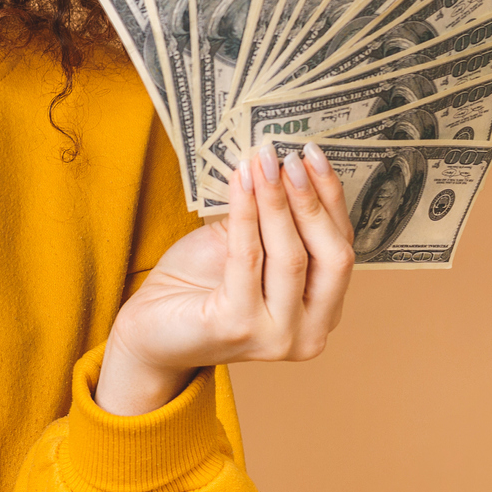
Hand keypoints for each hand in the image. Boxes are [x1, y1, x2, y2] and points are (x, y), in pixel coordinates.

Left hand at [94, 141, 355, 415]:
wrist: (150, 332)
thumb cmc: (197, 287)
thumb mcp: (242, 248)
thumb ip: (269, 221)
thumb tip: (280, 161)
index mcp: (322, 314)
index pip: (341, 250)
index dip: (331, 201)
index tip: (314, 155)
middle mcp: (310, 333)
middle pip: (330, 256)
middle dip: (311, 200)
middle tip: (290, 155)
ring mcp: (277, 337)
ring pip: (291, 256)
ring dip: (277, 202)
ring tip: (263, 160)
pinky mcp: (237, 328)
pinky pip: (247, 258)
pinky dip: (245, 215)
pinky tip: (241, 182)